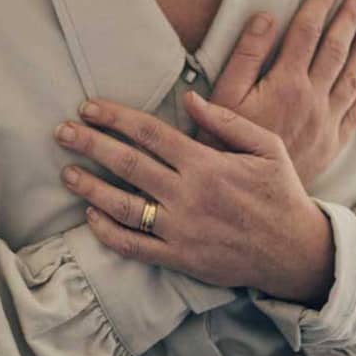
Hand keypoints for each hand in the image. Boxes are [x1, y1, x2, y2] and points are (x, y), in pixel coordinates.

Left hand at [55, 93, 335, 306]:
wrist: (295, 252)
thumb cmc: (281, 193)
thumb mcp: (267, 147)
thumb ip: (227, 120)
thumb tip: (189, 96)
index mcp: (207, 164)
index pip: (149, 133)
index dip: (114, 117)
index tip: (89, 106)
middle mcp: (188, 196)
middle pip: (127, 164)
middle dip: (90, 144)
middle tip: (61, 131)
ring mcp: (181, 230)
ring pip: (123, 206)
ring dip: (90, 187)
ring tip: (67, 173)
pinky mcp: (179, 258)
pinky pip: (133, 246)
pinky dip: (107, 231)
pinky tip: (91, 216)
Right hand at [210, 0, 355, 189]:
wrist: (248, 195)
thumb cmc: (225, 143)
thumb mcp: (226, 95)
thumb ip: (246, 54)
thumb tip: (267, 16)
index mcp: (286, 82)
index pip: (308, 31)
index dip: (320, 3)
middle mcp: (313, 99)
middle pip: (336, 49)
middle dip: (350, 18)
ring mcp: (326, 122)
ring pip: (352, 78)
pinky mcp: (331, 144)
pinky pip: (355, 112)